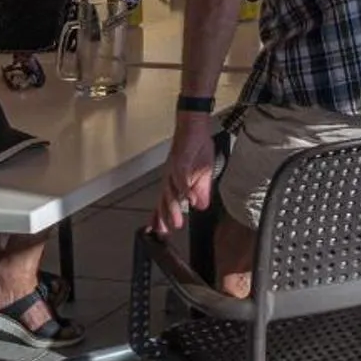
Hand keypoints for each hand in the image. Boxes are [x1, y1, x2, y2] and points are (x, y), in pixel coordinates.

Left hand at [155, 115, 216, 235]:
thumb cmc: (197, 148)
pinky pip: (182, 177)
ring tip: (177, 222)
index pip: (165, 203)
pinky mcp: (181, 160)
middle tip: (165, 232)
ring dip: (174, 208)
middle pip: (165, 200)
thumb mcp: (203, 175)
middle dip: (165, 217)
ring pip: (171, 192)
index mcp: (174, 182)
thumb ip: (200, 191)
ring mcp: (174, 169)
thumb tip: (199, 207)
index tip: (157, 233)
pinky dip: (186, 189)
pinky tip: (191, 199)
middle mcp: (170, 177)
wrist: (195, 127)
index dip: (160, 217)